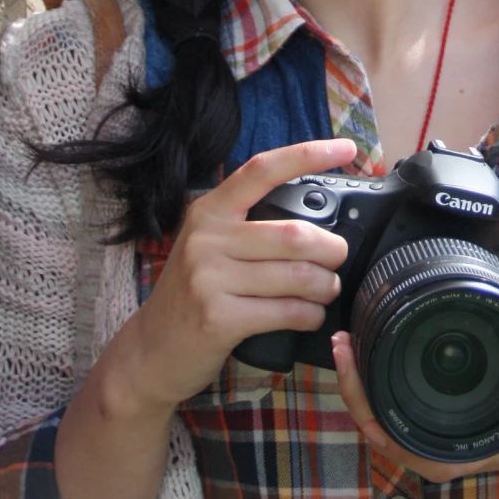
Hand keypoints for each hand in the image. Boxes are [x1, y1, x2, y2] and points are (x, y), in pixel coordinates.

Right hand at [118, 137, 358, 415]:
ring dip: (325, 286)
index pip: (262, 170)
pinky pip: (286, 312)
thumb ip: (248, 227)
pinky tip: (311, 316)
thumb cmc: (193, 294)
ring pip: (296, 276)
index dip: (307, 155)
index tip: (346, 148)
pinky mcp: (218, 318)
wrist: (151, 351)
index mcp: (209, 211)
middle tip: (338, 258)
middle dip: (331, 248)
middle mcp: (206, 239)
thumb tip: (317, 220)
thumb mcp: (208, 247)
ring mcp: (209, 279)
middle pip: (294, 234)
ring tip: (327, 289)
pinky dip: (310, 315)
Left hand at [331, 265, 498, 492]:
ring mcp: (446, 448)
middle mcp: (448, 453)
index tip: (350, 355)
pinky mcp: (449, 436)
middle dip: (353, 387)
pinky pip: (402, 421)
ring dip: (363, 391)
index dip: (363, 396)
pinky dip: (381, 397)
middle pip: (379, 428)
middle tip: (340, 341)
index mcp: (467, 446)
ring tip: (348, 346)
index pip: (393, 432)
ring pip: (386, 426)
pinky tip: (374, 364)